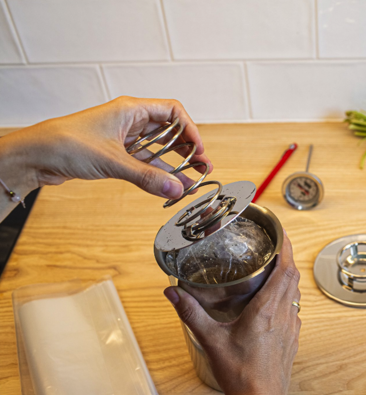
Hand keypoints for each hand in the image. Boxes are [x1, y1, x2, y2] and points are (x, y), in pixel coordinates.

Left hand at [0, 97, 210, 220]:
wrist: (37, 155)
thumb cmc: (67, 143)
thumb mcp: (113, 161)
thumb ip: (146, 177)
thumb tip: (175, 188)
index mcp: (131, 110)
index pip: (172, 112)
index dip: (190, 130)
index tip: (200, 150)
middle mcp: (130, 121)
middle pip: (169, 132)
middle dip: (187, 150)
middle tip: (202, 167)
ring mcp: (124, 139)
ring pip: (158, 150)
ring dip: (174, 165)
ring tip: (190, 180)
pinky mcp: (117, 154)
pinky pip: (145, 163)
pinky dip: (157, 173)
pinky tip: (168, 184)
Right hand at [164, 233, 300, 394]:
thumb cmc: (240, 374)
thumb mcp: (211, 340)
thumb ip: (191, 313)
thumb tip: (173, 293)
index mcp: (266, 311)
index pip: (284, 271)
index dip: (286, 248)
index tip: (281, 234)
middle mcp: (284, 316)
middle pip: (293, 277)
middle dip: (286, 257)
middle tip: (276, 244)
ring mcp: (291, 327)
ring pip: (295, 293)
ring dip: (288, 276)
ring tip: (275, 266)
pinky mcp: (292, 338)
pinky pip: (294, 308)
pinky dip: (288, 295)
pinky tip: (274, 300)